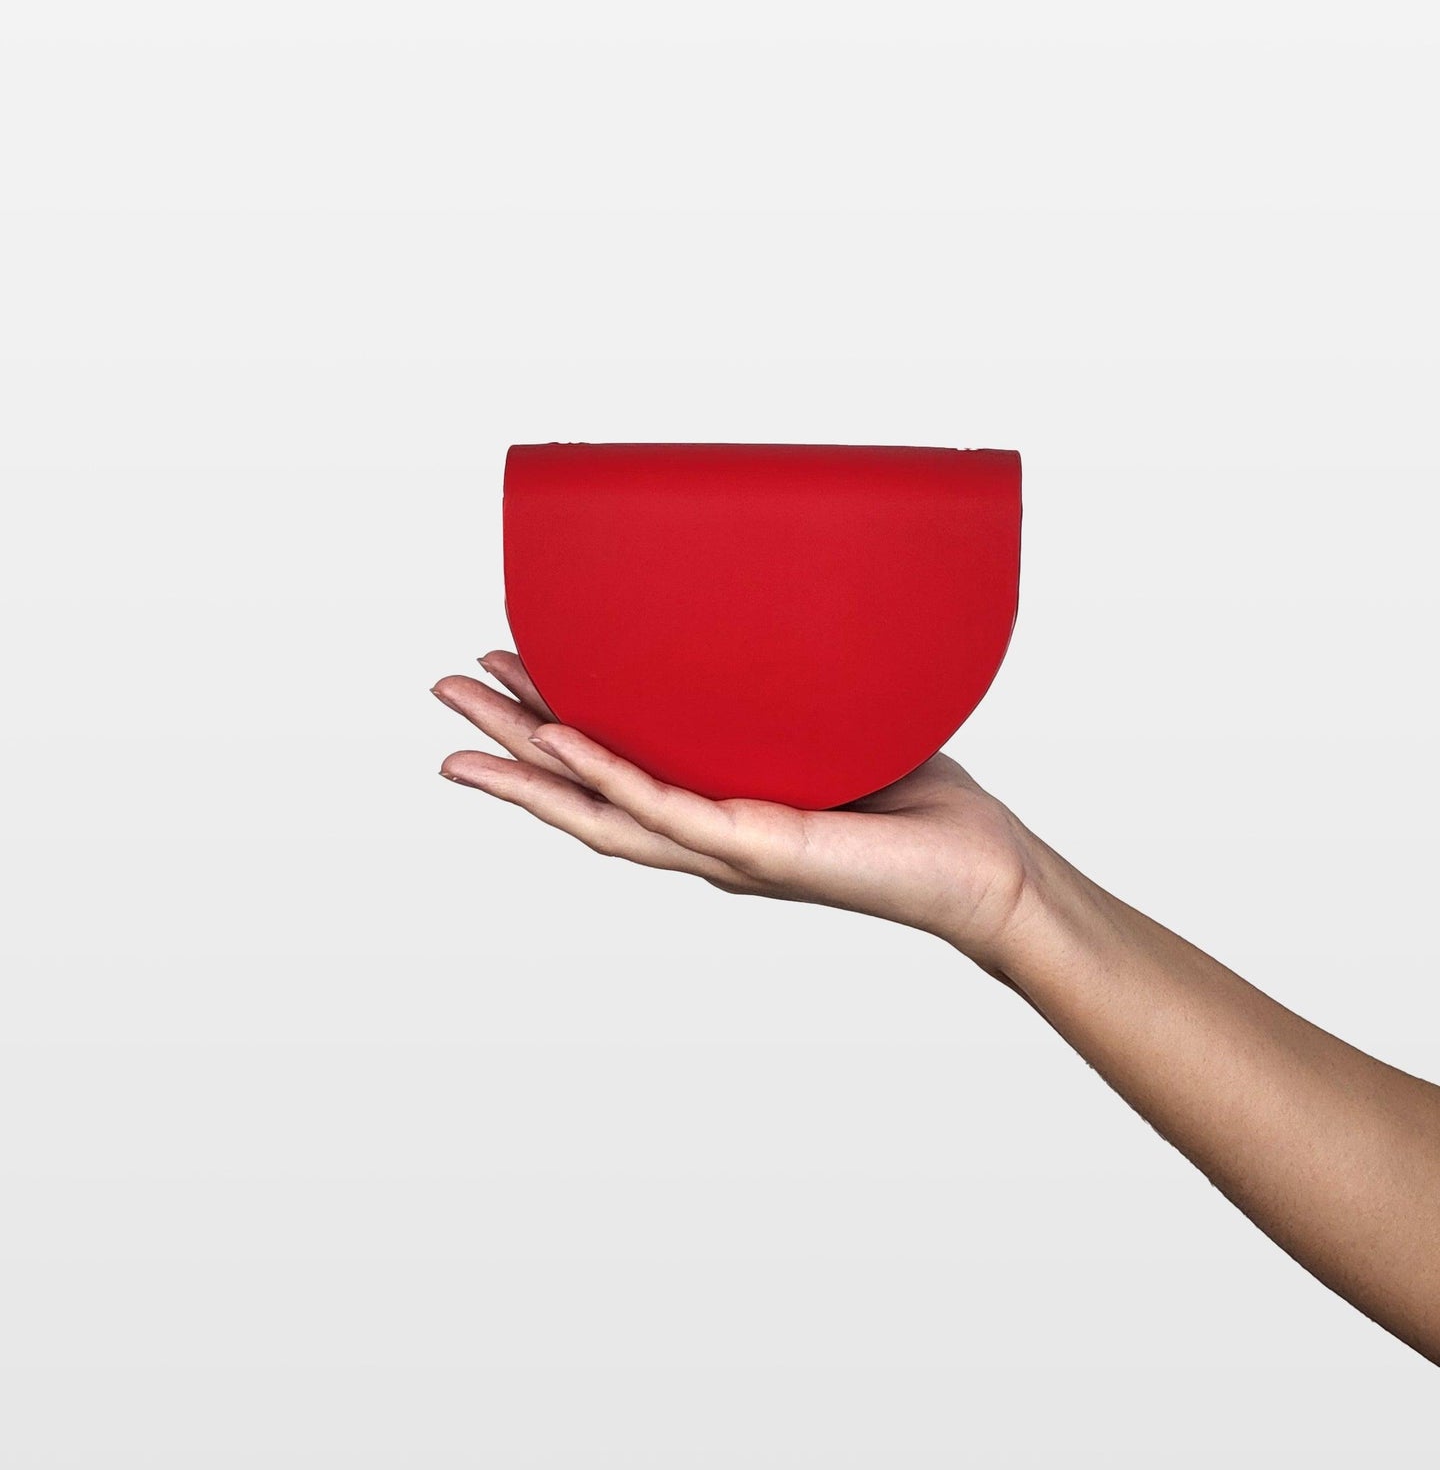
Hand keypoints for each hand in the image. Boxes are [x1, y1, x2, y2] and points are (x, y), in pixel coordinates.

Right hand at [433, 649, 1034, 968]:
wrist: (982, 868)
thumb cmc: (919, 799)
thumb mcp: (832, 724)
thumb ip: (784, 684)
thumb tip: (760, 601)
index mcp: (712, 807)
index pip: (607, 765)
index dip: (546, 721)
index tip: (502, 666)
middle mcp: (703, 834)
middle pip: (578, 789)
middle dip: (504, 742)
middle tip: (441, 688)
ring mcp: (724, 848)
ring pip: (599, 807)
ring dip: (526, 763)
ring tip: (462, 721)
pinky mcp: (760, 848)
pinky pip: (668, 810)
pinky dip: (609, 775)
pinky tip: (560, 740)